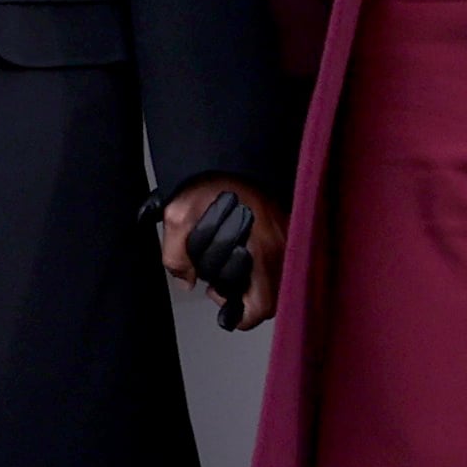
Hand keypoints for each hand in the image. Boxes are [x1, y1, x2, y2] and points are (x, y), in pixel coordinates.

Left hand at [161, 179, 285, 330]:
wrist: (231, 151)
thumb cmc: (210, 178)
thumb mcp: (178, 216)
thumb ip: (176, 257)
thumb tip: (187, 281)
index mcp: (260, 249)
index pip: (262, 306)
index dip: (242, 315)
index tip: (224, 306)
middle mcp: (281, 245)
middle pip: (270, 295)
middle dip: (240, 293)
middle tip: (218, 280)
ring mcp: (289, 235)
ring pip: (276, 278)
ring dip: (250, 278)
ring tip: (225, 261)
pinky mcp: (289, 225)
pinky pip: (281, 257)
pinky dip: (260, 262)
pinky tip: (240, 248)